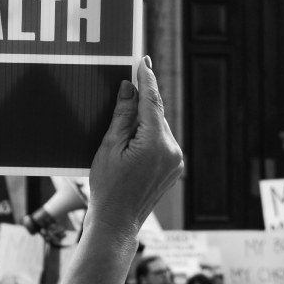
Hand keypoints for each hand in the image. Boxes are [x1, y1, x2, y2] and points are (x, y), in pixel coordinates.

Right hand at [85, 58, 183, 237]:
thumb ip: (122, 116)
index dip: (146, 79)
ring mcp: (176, 161)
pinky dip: (148, 137)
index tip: (143, 61)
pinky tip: (131, 142)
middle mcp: (172, 150)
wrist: (117, 222)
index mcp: (155, 144)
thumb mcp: (108, 147)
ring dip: (143, 122)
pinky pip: (161, 143)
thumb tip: (129, 89)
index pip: (152, 102)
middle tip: (126, 87)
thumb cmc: (107, 187)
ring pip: (158, 129)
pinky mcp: (174, 168)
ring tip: (121, 127)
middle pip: (155, 116)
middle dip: (141, 103)